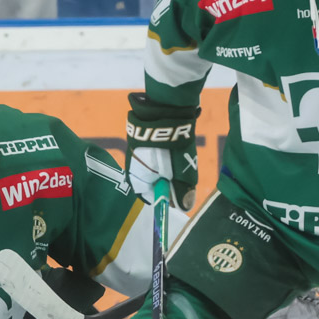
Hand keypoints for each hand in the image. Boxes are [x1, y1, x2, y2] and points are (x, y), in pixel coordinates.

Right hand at [125, 93, 199, 210]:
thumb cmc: (170, 146)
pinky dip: (166, 154)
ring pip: (156, 168)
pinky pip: (155, 155)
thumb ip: (181, 190)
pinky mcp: (142, 141)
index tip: (181, 193)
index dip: (167, 198)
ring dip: (169, 167)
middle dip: (170, 181)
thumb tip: (185, 206)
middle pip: (153, 183)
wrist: (164, 111)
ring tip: (179, 156)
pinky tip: (174, 147)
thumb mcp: (180, 173)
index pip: (151, 198)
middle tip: (183, 173)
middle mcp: (132, 167)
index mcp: (136, 179)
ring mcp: (136, 153)